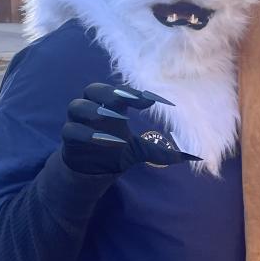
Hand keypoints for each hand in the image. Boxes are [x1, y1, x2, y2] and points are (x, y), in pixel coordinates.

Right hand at [61, 82, 198, 175]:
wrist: (92, 171)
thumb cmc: (115, 151)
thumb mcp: (140, 151)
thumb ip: (160, 151)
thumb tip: (191, 157)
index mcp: (110, 105)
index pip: (119, 91)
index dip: (133, 93)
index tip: (152, 101)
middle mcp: (92, 108)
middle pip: (92, 89)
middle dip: (109, 93)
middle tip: (125, 101)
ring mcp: (77, 122)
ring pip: (77, 106)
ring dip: (94, 111)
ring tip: (112, 119)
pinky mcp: (68, 139)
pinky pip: (71, 131)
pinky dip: (86, 133)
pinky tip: (103, 140)